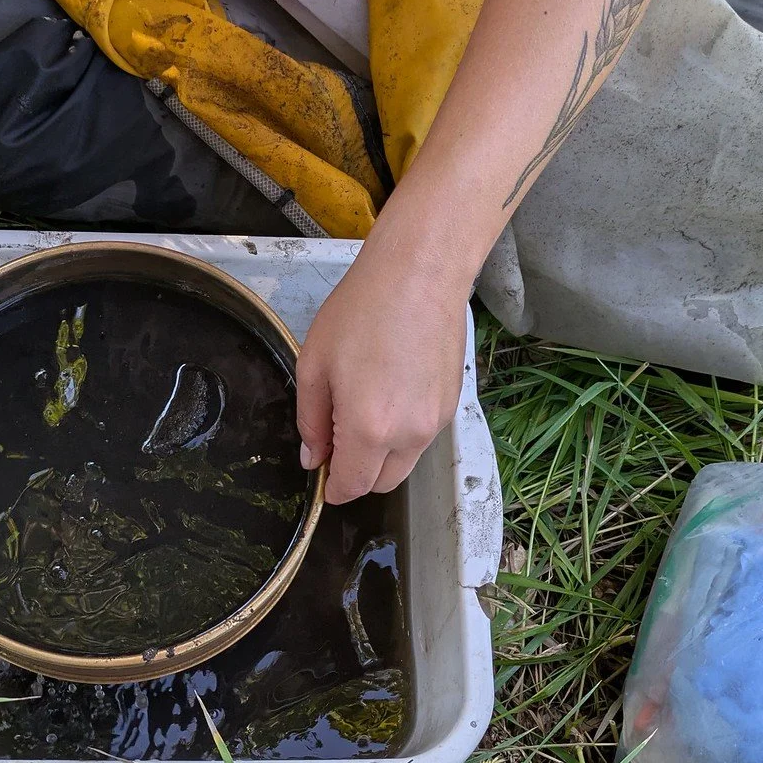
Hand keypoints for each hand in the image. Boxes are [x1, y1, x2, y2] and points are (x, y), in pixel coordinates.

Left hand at [297, 242, 468, 503]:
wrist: (420, 274)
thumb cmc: (363, 309)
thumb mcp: (315, 364)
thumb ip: (311, 421)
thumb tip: (313, 458)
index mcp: (369, 428)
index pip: (352, 486)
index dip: (334, 488)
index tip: (323, 474)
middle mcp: (409, 435)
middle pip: (382, 484)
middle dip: (358, 475)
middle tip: (339, 440)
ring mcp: (436, 422)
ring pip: (404, 464)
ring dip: (382, 456)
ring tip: (366, 409)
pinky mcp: (452, 406)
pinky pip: (423, 438)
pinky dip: (404, 433)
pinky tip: (391, 393)